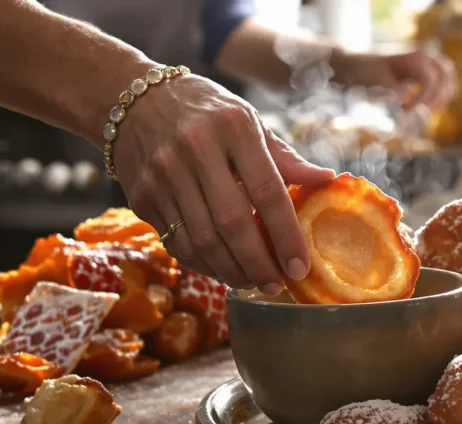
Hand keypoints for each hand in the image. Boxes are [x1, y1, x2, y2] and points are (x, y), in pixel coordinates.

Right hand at [112, 73, 334, 294]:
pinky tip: (222, 269)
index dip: (287, 235)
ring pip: (202, 240)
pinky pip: (177, 243)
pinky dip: (203, 264)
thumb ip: (284, 158)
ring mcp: (164, 174)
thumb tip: (327, 181)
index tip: (301, 267)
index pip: (268, 191)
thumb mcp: (248, 122)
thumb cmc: (206, 112)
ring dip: (231, 271)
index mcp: (233, 127)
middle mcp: (195, 149)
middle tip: (276, 284)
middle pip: (233, 224)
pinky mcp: (142, 195)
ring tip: (252, 282)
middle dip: (259, 263)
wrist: (134, 99)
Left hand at [334, 49, 456, 110]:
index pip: (431, 79)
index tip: (406, 112)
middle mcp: (424, 56)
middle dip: (438, 98)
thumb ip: (392, 90)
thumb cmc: (365, 70)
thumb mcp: (376, 80)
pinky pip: (443, 83)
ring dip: (442, 97)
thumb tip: (406, 101)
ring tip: (427, 113)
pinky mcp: (425, 73)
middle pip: (446, 76)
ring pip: (448, 79)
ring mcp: (427, 63)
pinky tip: (428, 109)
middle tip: (423, 114)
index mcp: (414, 56)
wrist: (356, 63)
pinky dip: (440, 96)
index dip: (423, 99)